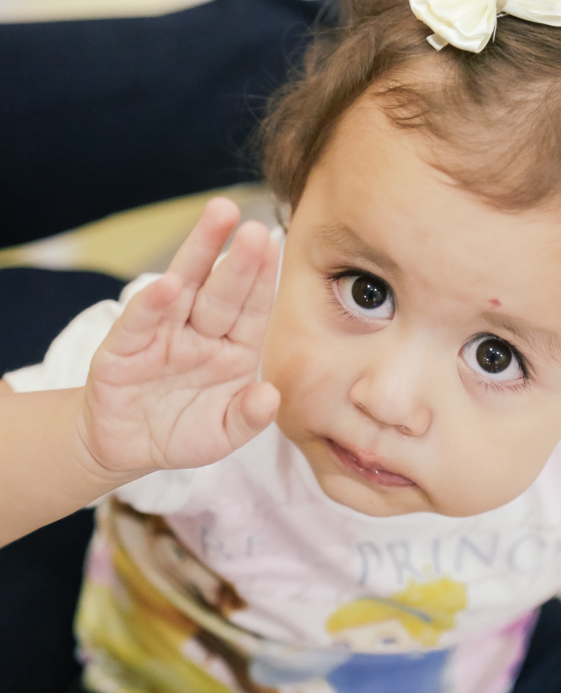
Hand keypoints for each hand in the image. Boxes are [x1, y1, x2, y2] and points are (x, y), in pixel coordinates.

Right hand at [78, 198, 281, 474]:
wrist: (125, 447)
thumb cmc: (182, 431)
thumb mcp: (223, 434)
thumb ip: (249, 417)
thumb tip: (270, 396)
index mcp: (233, 348)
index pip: (251, 308)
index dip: (262, 278)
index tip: (274, 243)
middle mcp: (199, 333)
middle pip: (221, 290)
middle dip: (238, 257)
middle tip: (252, 223)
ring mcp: (162, 336)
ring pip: (183, 288)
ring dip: (199, 253)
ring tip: (217, 218)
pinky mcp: (124, 350)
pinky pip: (140, 323)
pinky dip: (153, 303)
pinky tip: (168, 283)